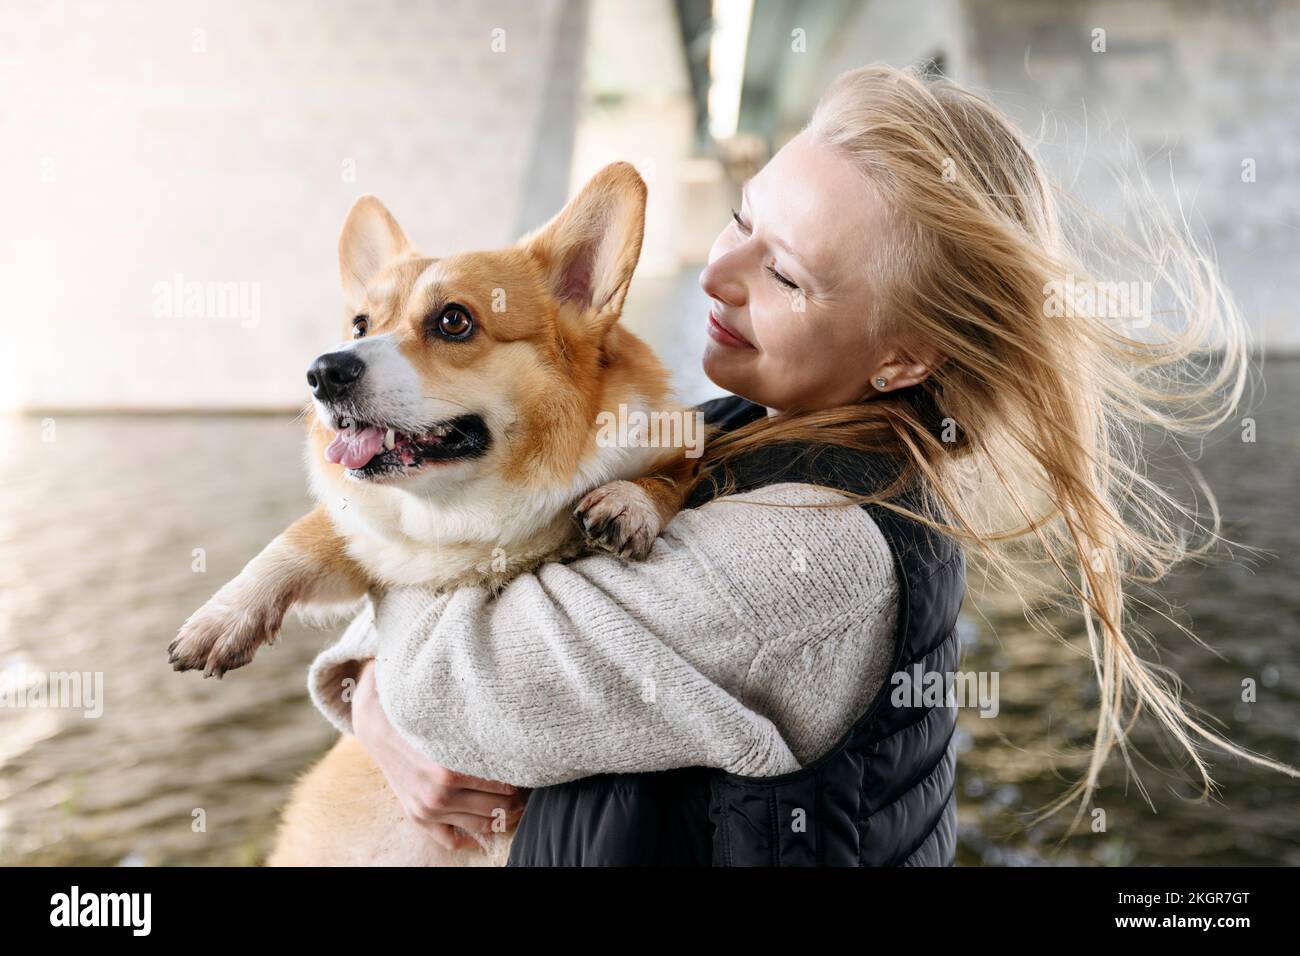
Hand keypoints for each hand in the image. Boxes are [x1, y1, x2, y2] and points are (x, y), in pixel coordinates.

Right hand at [351, 658, 528, 850]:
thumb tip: (484, 643)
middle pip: (496, 806)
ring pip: (480, 825)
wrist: (369, 719)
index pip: (501, 784)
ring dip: (503, 817)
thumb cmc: (410, 699)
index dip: (523, 777)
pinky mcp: (417, 816)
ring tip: (520, 801)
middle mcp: (437, 794)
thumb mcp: (434, 690)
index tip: (535, 764)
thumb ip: (461, 684)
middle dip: (520, 797)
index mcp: (446, 767)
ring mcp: (426, 809)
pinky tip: (487, 823)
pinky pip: (449, 838)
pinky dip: (470, 835)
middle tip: (534, 782)